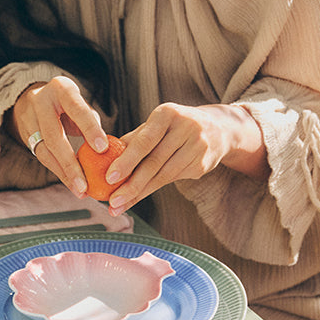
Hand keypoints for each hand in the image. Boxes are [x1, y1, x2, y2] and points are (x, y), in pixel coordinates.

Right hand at [10, 77, 107, 196]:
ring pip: (45, 152)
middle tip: (85, 185)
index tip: (103, 149)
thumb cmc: (68, 102)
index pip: (76, 109)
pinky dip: (59, 172)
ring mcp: (29, 119)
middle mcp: (41, 102)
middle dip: (70, 163)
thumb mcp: (80, 102)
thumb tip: (103, 150)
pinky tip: (73, 185)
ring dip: (63, 174)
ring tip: (80, 191)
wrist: (34, 97)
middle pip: (54, 136)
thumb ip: (90, 121)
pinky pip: (43, 158)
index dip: (89, 128)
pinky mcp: (25, 136)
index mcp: (61, 88)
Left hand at [99, 102, 267, 213]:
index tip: (109, 178)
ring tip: (119, 206)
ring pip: (163, 176)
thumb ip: (133, 139)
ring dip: (139, 193)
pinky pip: (173, 180)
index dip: (127, 160)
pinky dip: (153, 189)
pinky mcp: (203, 164)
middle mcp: (186, 128)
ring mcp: (198, 147)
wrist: (217, 130)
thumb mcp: (156, 124)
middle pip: (154, 162)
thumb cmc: (174, 127)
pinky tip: (137, 197)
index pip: (145, 140)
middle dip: (131, 185)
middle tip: (112, 201)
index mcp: (168, 113)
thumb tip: (102, 156)